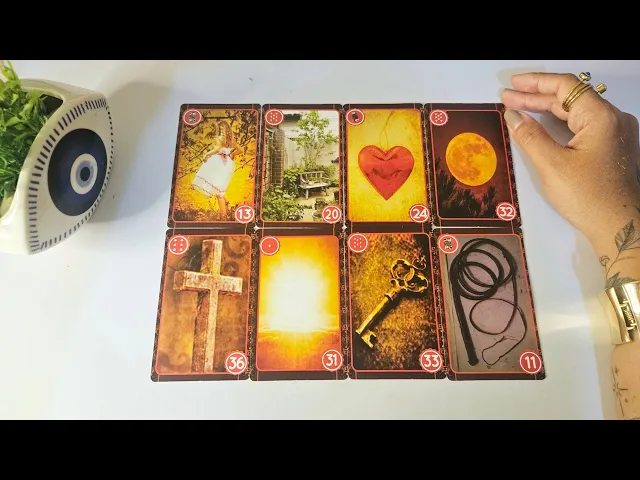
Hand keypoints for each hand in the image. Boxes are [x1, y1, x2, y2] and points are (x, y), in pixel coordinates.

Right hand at [501, 73, 639, 258]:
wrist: (618, 225)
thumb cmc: (587, 196)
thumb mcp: (552, 165)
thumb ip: (530, 136)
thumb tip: (513, 116)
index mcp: (601, 117)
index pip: (566, 86)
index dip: (536, 83)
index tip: (511, 85)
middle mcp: (612, 119)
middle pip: (571, 98)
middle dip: (536, 97)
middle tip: (507, 98)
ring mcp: (614, 134)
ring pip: (576, 112)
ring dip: (546, 110)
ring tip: (518, 108)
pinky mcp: (611, 148)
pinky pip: (582, 126)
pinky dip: (559, 123)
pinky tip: (541, 126)